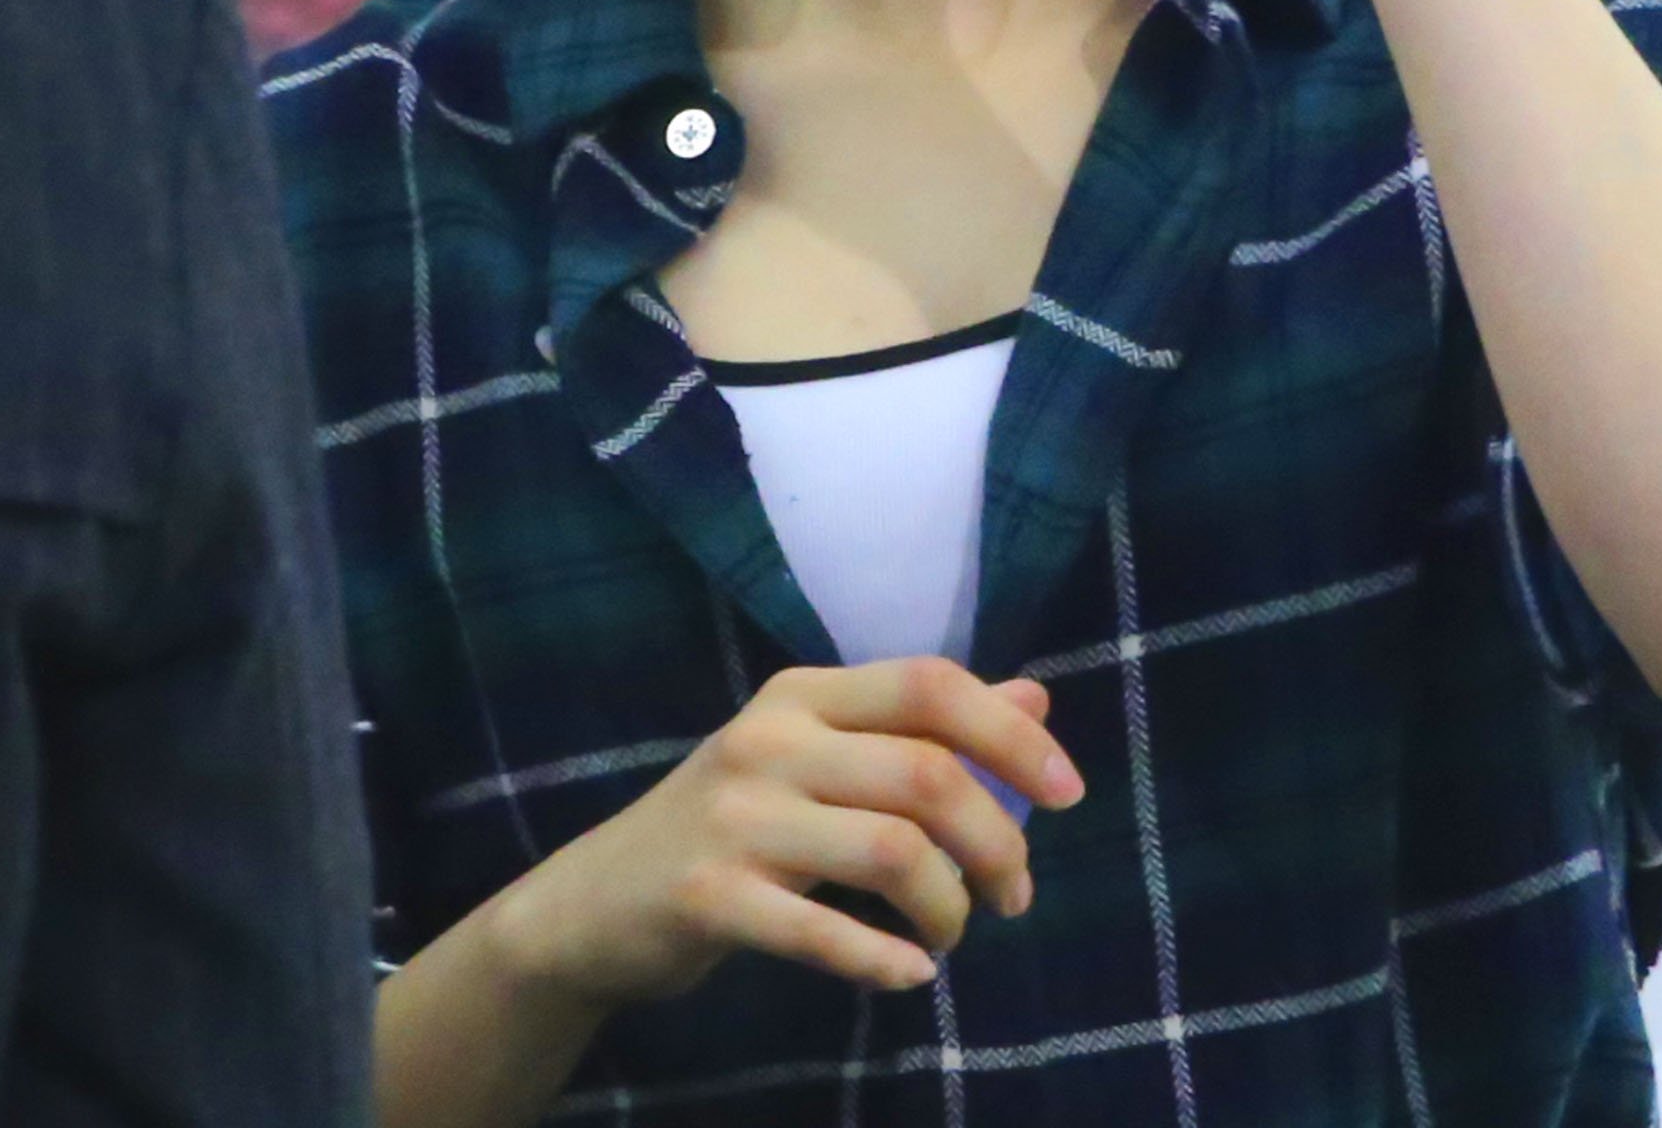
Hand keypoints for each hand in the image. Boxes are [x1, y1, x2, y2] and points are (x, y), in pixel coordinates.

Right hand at [481, 657, 1086, 1006]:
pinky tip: (911, 975)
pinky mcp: (708, 896)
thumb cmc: (731, 829)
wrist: (593, 906)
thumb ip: (920, 730)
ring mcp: (734, 818)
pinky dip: (884, 959)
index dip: (1010, 736)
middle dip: (998, 840)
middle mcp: (768, 739)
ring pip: (891, 850)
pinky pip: (822, 931)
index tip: (1068, 794)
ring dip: (949, 905)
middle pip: (926, 772)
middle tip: (1015, 894)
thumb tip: (1035, 702)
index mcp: (802, 695)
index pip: (929, 685)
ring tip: (952, 934)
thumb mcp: (818, 759)